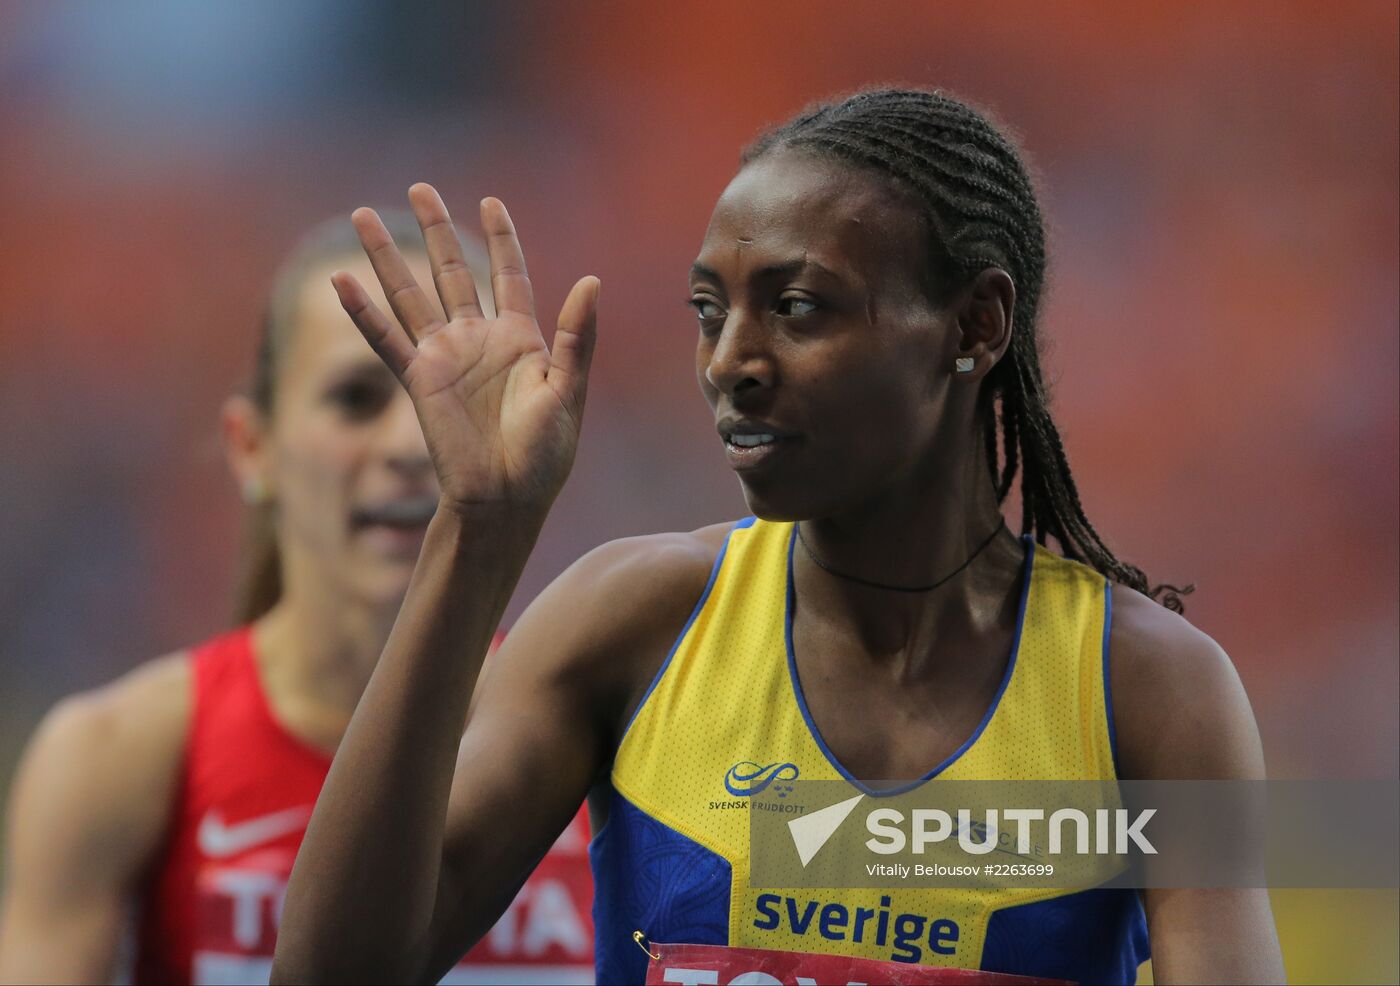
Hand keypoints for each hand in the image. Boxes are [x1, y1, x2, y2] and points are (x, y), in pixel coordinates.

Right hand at [333, 184, 598, 516]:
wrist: (506, 499)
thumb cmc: (545, 455)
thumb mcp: (569, 391)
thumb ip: (580, 336)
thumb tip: (593, 280)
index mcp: (521, 339)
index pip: (509, 274)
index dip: (501, 238)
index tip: (491, 201)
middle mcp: (479, 340)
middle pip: (452, 271)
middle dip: (435, 230)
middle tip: (419, 188)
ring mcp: (445, 358)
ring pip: (411, 295)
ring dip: (387, 258)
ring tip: (362, 217)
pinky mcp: (419, 381)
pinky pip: (386, 340)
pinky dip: (363, 312)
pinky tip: (341, 283)